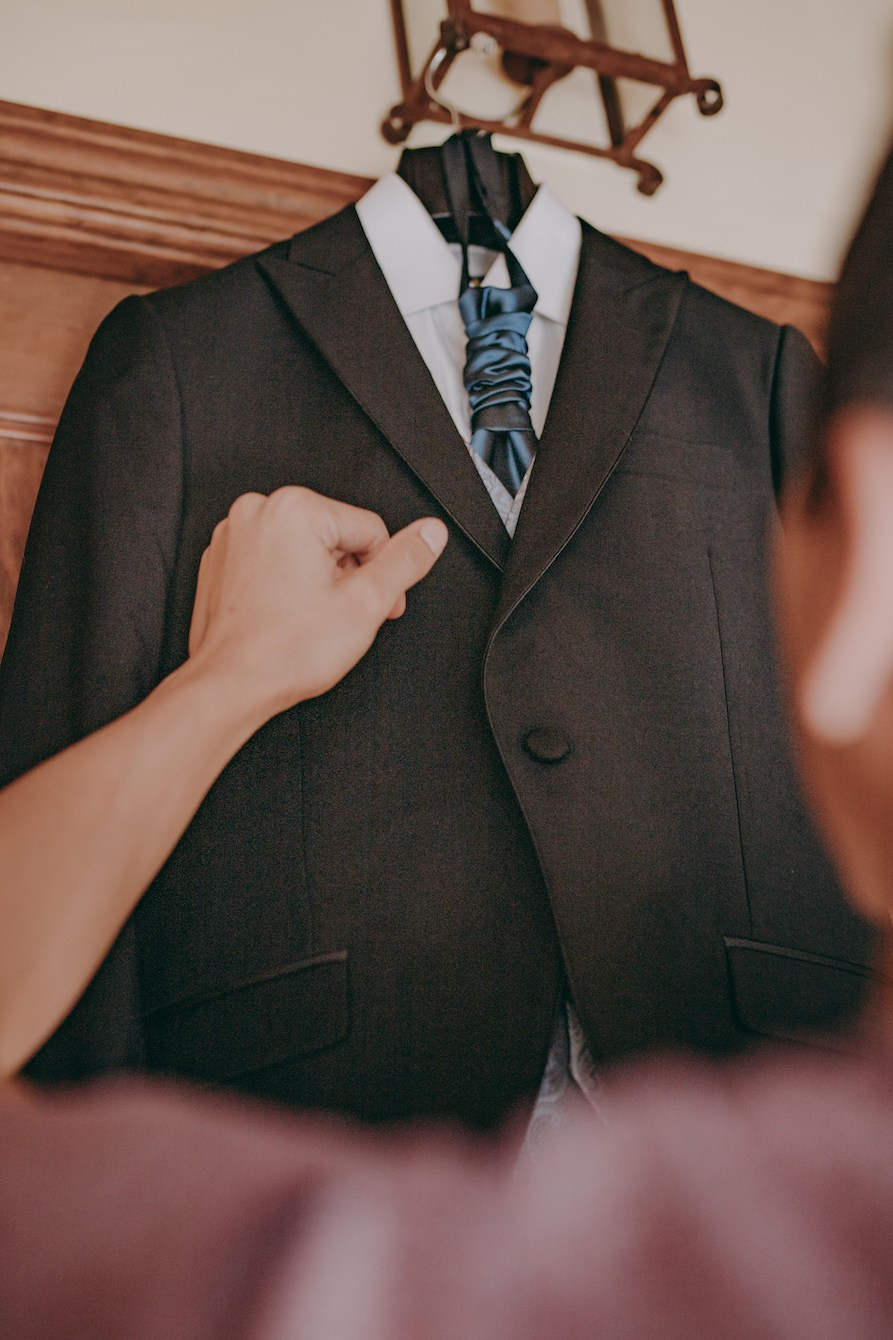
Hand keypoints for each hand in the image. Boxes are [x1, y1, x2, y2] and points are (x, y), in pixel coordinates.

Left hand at [187, 487, 446, 720]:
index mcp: (295, 510)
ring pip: (305, 550)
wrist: (230, 684)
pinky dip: (287, 586)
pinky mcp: (221, 561)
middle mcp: (259, 512)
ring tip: (312, 620)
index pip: (370, 530)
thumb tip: (430, 533)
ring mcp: (234, 536)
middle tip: (346, 616)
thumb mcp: (366, 602)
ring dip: (320, 582)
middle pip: (336, 537)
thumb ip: (406, 561)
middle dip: (351, 576)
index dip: (384, 573)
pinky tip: (289, 618)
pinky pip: (273, 563)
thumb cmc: (285, 650)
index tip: (379, 603)